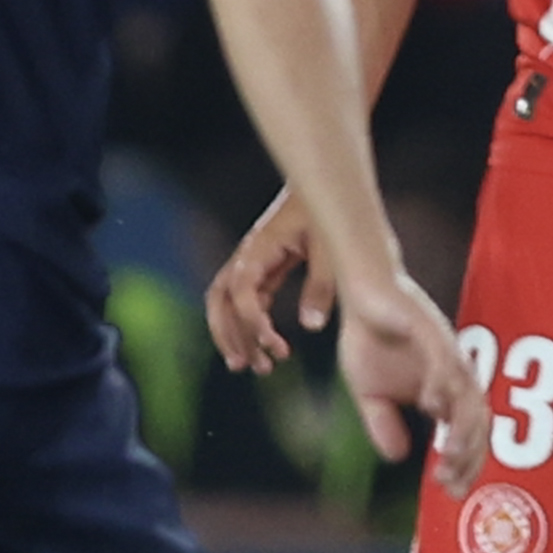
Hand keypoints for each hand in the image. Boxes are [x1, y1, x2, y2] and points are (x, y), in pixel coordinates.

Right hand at [205, 186, 318, 372]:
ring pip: (224, 304)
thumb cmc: (331, 214)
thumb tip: (312, 327)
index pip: (243, 294)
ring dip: (233, 335)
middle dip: (229, 336)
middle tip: (250, 367)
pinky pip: (243, 301)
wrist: (325, 185)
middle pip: (219, 302)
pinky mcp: (261, 267)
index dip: (254, 324)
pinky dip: (248, 324)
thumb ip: (322, 286)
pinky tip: (263, 344)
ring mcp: (250, 262)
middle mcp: (246, 257)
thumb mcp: (333, 250)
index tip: (277, 347)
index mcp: (260, 250)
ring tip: (253, 365)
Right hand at [322, 259, 488, 492]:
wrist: (361, 296)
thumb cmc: (370, 340)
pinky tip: (431, 407)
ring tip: (449, 453)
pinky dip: (441, 385)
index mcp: (446, 391)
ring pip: (467, 396)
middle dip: (467, 454)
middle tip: (450, 481)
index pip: (466, 433)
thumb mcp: (369, 394)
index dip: (462, 464)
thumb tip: (397, 457)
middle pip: (477, 420)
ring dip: (462, 427)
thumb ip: (383, 424)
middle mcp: (456, 375)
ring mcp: (447, 353)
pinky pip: (443, 362)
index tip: (449, 492)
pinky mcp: (431, 331)